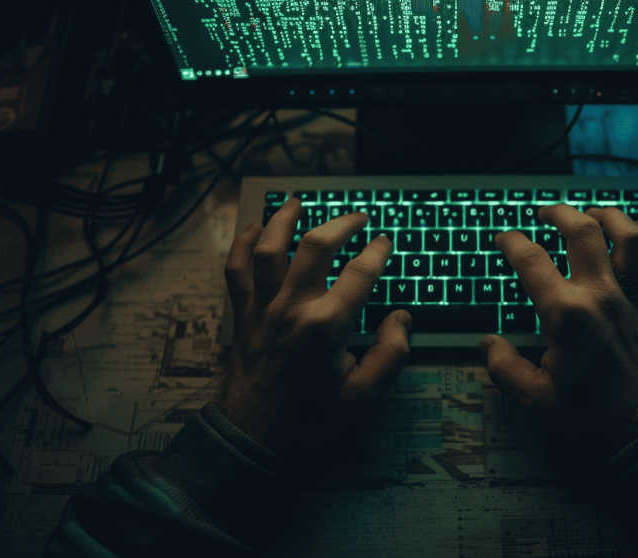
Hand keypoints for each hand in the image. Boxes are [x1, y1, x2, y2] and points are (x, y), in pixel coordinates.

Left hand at [221, 198, 411, 452]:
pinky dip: (242, 245)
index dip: (376, 252)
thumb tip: (401, 319)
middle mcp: (293, 308)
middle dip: (340, 224)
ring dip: (284, 220)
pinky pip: (237, 270)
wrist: (254, 435)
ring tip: (298, 203)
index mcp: (326, 326)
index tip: (384, 242)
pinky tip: (252, 230)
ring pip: (269, 248)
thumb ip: (391, 355)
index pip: (359, 273)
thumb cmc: (310, 417)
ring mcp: (263, 309)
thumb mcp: (364, 397)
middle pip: (315, 247)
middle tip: (357, 217)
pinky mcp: (243, 316)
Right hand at [480, 205, 637, 453]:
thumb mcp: (536, 400)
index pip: (531, 261)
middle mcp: (602, 297)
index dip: (512, 242)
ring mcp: (633, 298)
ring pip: (628, 235)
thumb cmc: (595, 416)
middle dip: (559, 213)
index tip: (504, 238)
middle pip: (582, 231)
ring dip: (608, 215)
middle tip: (544, 213)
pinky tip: (634, 234)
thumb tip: (488, 344)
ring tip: (590, 213)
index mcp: (568, 316)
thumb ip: (504, 368)